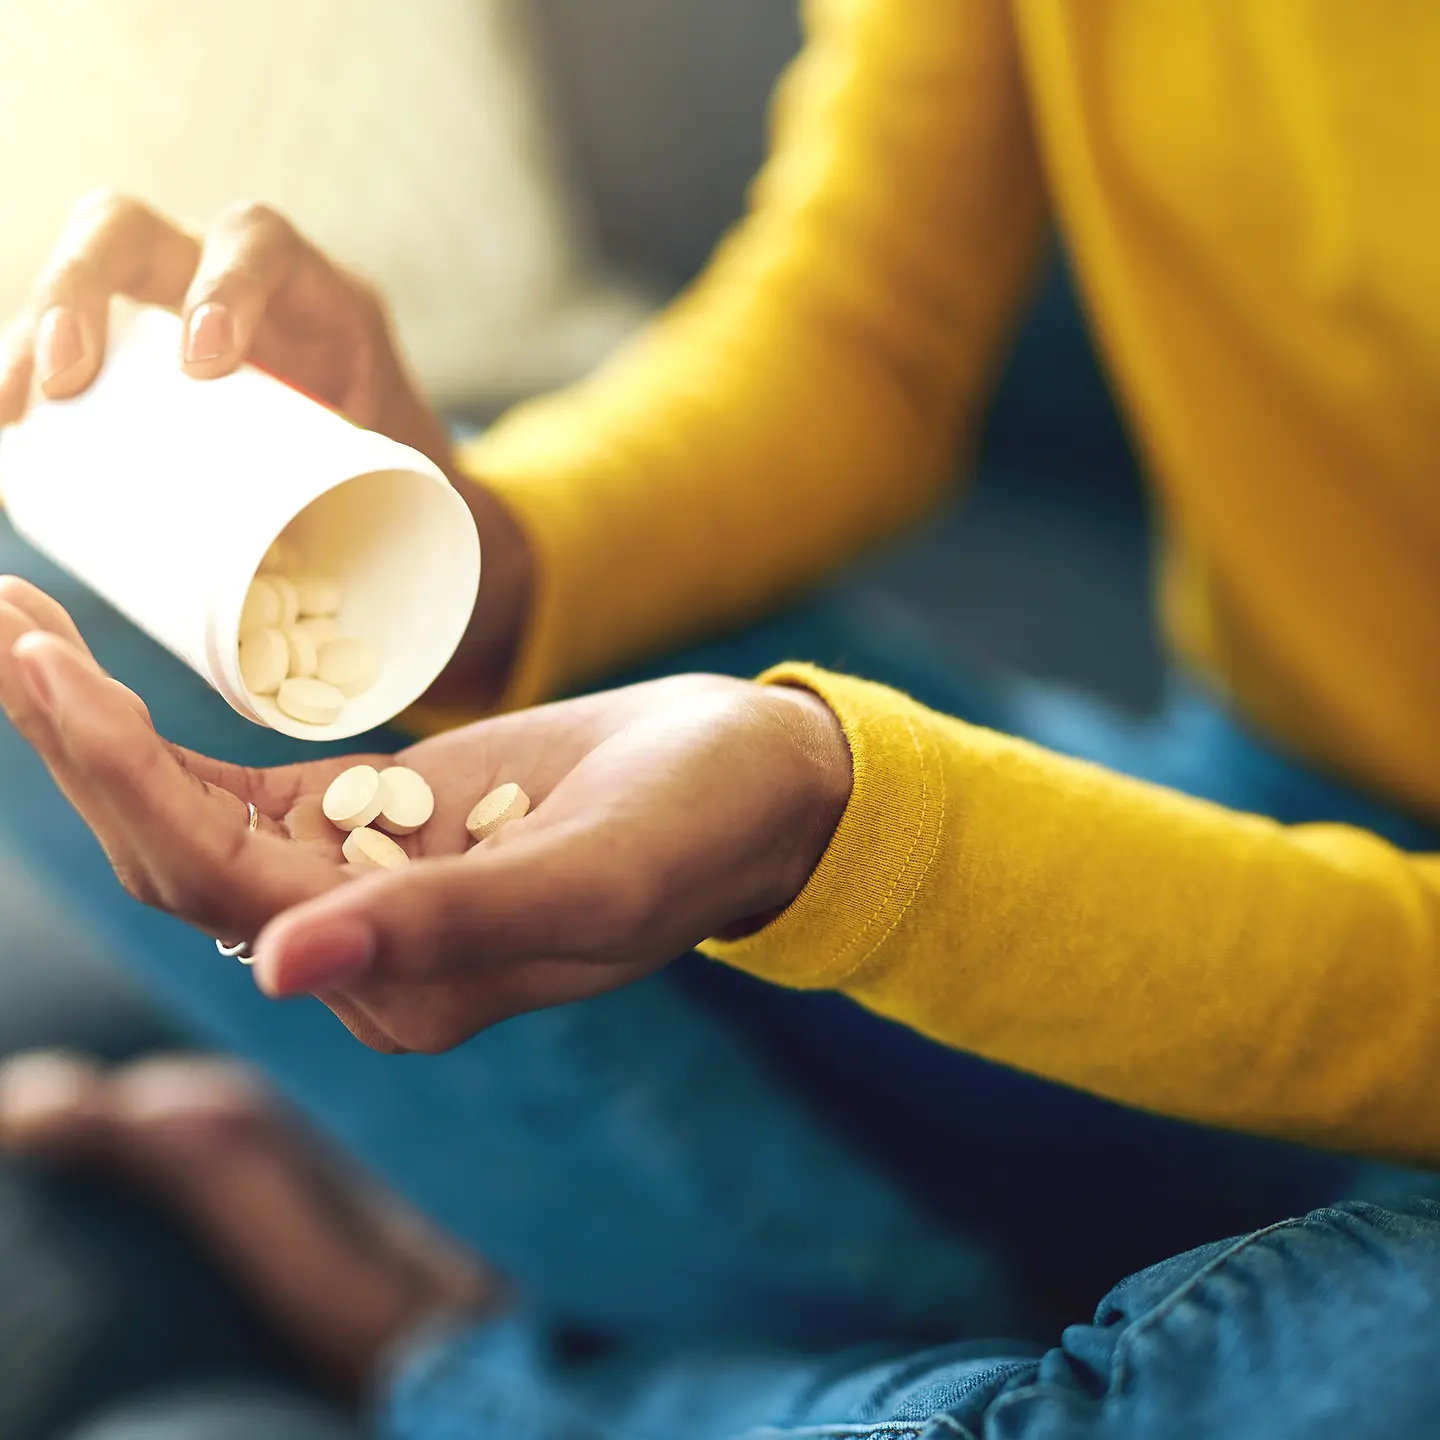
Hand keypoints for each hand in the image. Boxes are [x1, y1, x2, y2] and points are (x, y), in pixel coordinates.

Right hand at [0, 191, 531, 702]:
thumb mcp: (416, 480)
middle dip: (85, 287)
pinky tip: (7, 422)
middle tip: (63, 376)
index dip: (228, 282)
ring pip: (83, 278)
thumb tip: (395, 619)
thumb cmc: (410, 489)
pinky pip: (67, 341)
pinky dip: (27, 369)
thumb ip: (411, 514)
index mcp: (320, 300)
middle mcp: (234, 285)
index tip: (206, 360)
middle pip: (135, 232)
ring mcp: (172, 312)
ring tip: (12, 409)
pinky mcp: (137, 359)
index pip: (264, 243)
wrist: (401, 498)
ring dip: (33, 329)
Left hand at [0, 578, 852, 1052]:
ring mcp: (363, 890)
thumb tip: (277, 969)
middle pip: (180, 856)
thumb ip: (450, 927)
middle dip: (81, 746)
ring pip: (192, 823)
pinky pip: (240, 792)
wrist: (751, 784)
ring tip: (25, 627)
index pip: (226, 882)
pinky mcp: (374, 827)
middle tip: (8, 621)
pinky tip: (103, 674)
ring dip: (101, 736)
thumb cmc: (703, 824)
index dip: (124, 780)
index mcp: (412, 988)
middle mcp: (367, 955)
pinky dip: (164, 737)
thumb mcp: (597, 872)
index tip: (45, 667)